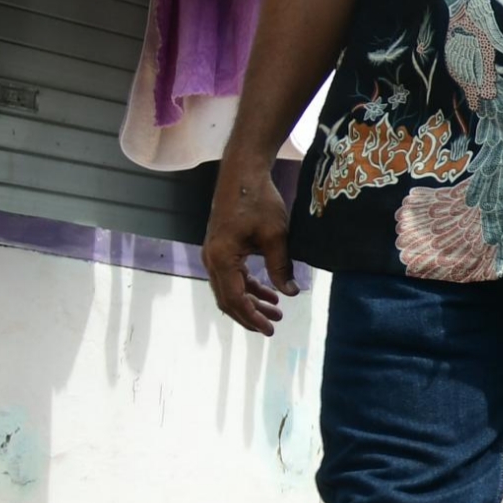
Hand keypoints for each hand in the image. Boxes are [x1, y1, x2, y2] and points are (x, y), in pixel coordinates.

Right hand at [203, 150, 298, 335]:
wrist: (242, 174)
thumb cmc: (258, 201)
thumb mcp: (275, 236)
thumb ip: (281, 267)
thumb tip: (291, 294)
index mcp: (221, 258)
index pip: (235, 298)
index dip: (252, 316)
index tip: (270, 328)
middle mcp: (211, 259)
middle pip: (228, 298)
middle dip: (250, 314)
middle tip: (272, 327)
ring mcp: (213, 254)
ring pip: (229, 288)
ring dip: (251, 301)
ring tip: (276, 312)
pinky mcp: (221, 248)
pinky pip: (232, 276)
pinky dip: (248, 286)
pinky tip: (269, 292)